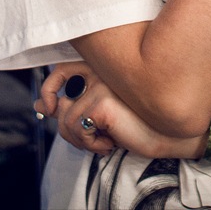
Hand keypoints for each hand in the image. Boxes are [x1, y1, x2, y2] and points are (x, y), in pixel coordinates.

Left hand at [37, 62, 204, 159]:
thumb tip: (40, 104)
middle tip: (88, 139)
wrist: (170, 134)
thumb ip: (71, 105)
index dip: (49, 89)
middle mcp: (100, 69)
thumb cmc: (140, 123)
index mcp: (102, 67)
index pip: (61, 70)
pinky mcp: (101, 99)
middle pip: (58, 100)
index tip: (50, 108)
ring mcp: (101, 82)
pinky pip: (78, 129)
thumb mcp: (101, 114)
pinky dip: (91, 144)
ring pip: (66, 121)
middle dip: (66, 128)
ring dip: (83, 141)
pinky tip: (111, 142)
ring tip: (106, 141)